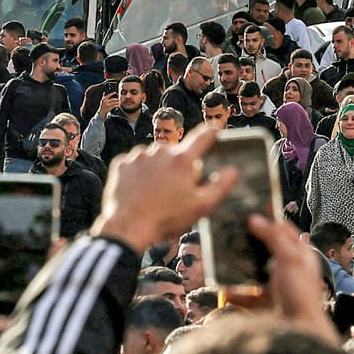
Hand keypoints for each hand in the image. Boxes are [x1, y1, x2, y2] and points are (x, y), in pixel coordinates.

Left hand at [97, 124, 235, 253]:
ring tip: (155, 192)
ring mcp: (138, 156)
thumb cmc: (167, 218)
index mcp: (182, 159)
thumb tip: (232, 170)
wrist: (128, 227)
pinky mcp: (121, 163)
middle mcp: (160, 151)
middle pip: (176, 152)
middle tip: (175, 189)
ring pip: (154, 157)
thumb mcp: (201, 206)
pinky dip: (138, 173)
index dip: (212, 131)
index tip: (216, 127)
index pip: (202, 137)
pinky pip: (135, 163)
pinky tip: (139, 190)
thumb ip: (220, 186)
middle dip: (179, 166)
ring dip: (157, 168)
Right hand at [233, 212, 334, 336]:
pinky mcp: (266, 302)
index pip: (285, 230)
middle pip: (266, 249)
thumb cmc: (302, 294)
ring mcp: (277, 286)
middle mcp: (290, 268)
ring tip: (223, 260)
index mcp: (301, 255)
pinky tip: (225, 290)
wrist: (299, 330)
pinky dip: (236, 293)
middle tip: (231, 233)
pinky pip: (247, 294)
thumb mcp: (290, 259)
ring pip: (254, 271)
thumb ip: (273, 238)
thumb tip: (255, 219)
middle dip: (249, 243)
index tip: (251, 209)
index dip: (270, 218)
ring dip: (239, 268)